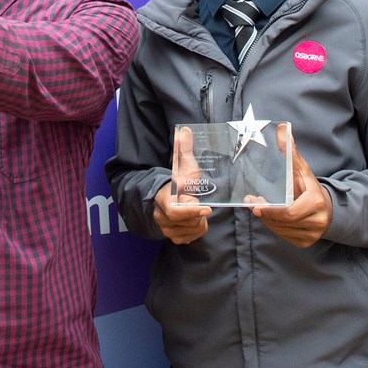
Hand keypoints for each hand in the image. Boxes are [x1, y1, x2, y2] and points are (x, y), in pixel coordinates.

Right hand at [153, 126, 211, 243]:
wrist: (164, 197)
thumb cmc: (177, 181)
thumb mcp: (182, 165)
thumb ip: (183, 149)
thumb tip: (185, 130)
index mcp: (163, 199)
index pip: (175, 209)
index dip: (190, 210)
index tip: (206, 208)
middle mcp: (161, 216)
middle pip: (187, 221)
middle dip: (198, 215)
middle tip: (202, 206)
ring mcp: (166, 229)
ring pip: (191, 230)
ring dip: (199, 222)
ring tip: (197, 211)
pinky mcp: (173, 237)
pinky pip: (191, 238)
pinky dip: (197, 230)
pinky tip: (196, 220)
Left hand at [249, 124, 333, 247]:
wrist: (329, 207)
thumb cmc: (310, 186)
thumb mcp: (301, 169)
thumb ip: (290, 152)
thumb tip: (282, 129)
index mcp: (316, 203)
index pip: (290, 212)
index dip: (271, 211)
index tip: (255, 205)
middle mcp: (317, 221)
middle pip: (283, 222)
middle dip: (265, 214)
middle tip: (252, 204)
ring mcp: (312, 235)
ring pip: (281, 230)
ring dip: (268, 220)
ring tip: (260, 208)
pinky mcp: (306, 242)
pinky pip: (284, 236)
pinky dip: (274, 227)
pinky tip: (270, 217)